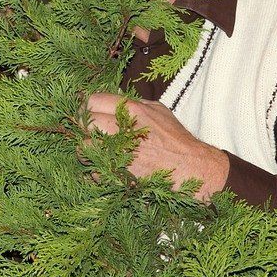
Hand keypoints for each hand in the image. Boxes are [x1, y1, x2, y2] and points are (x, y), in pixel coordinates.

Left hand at [87, 92, 228, 201]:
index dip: (88, 107)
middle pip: (84, 122)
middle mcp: (122, 129)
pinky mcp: (118, 175)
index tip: (89, 113)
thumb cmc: (177, 140)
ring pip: (84, 147)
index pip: (92, 101)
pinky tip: (109, 167)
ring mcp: (118, 154)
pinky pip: (93, 170)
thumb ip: (133, 104)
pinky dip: (97, 169)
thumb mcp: (158, 111)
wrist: (192, 170)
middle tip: (89, 132)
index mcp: (132, 110)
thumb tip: (112, 101)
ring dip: (87, 150)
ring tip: (96, 151)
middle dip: (84, 127)